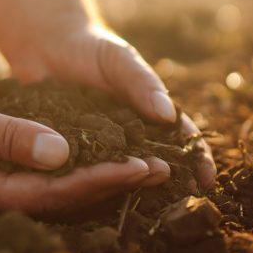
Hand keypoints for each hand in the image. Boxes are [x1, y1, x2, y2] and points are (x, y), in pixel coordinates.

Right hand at [0, 69, 170, 212]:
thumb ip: (7, 136)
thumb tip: (61, 154)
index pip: (51, 193)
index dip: (97, 181)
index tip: (138, 166)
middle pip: (63, 195)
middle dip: (111, 181)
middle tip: (160, 168)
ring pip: (58, 182)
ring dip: (100, 170)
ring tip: (145, 162)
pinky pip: (45, 165)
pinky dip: (77, 156)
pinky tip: (104, 146)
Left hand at [5, 21, 216, 188]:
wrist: (46, 46)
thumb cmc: (91, 48)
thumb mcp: (120, 60)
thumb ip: (142, 83)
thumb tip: (168, 115)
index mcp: (149, 115)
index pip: (181, 140)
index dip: (196, 159)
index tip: (206, 179)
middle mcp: (128, 136)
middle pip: (155, 164)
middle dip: (170, 184)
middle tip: (179, 204)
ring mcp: (100, 147)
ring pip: (120, 175)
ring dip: (131, 190)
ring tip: (141, 206)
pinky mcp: (69, 153)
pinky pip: (83, 172)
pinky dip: (91, 186)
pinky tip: (93, 199)